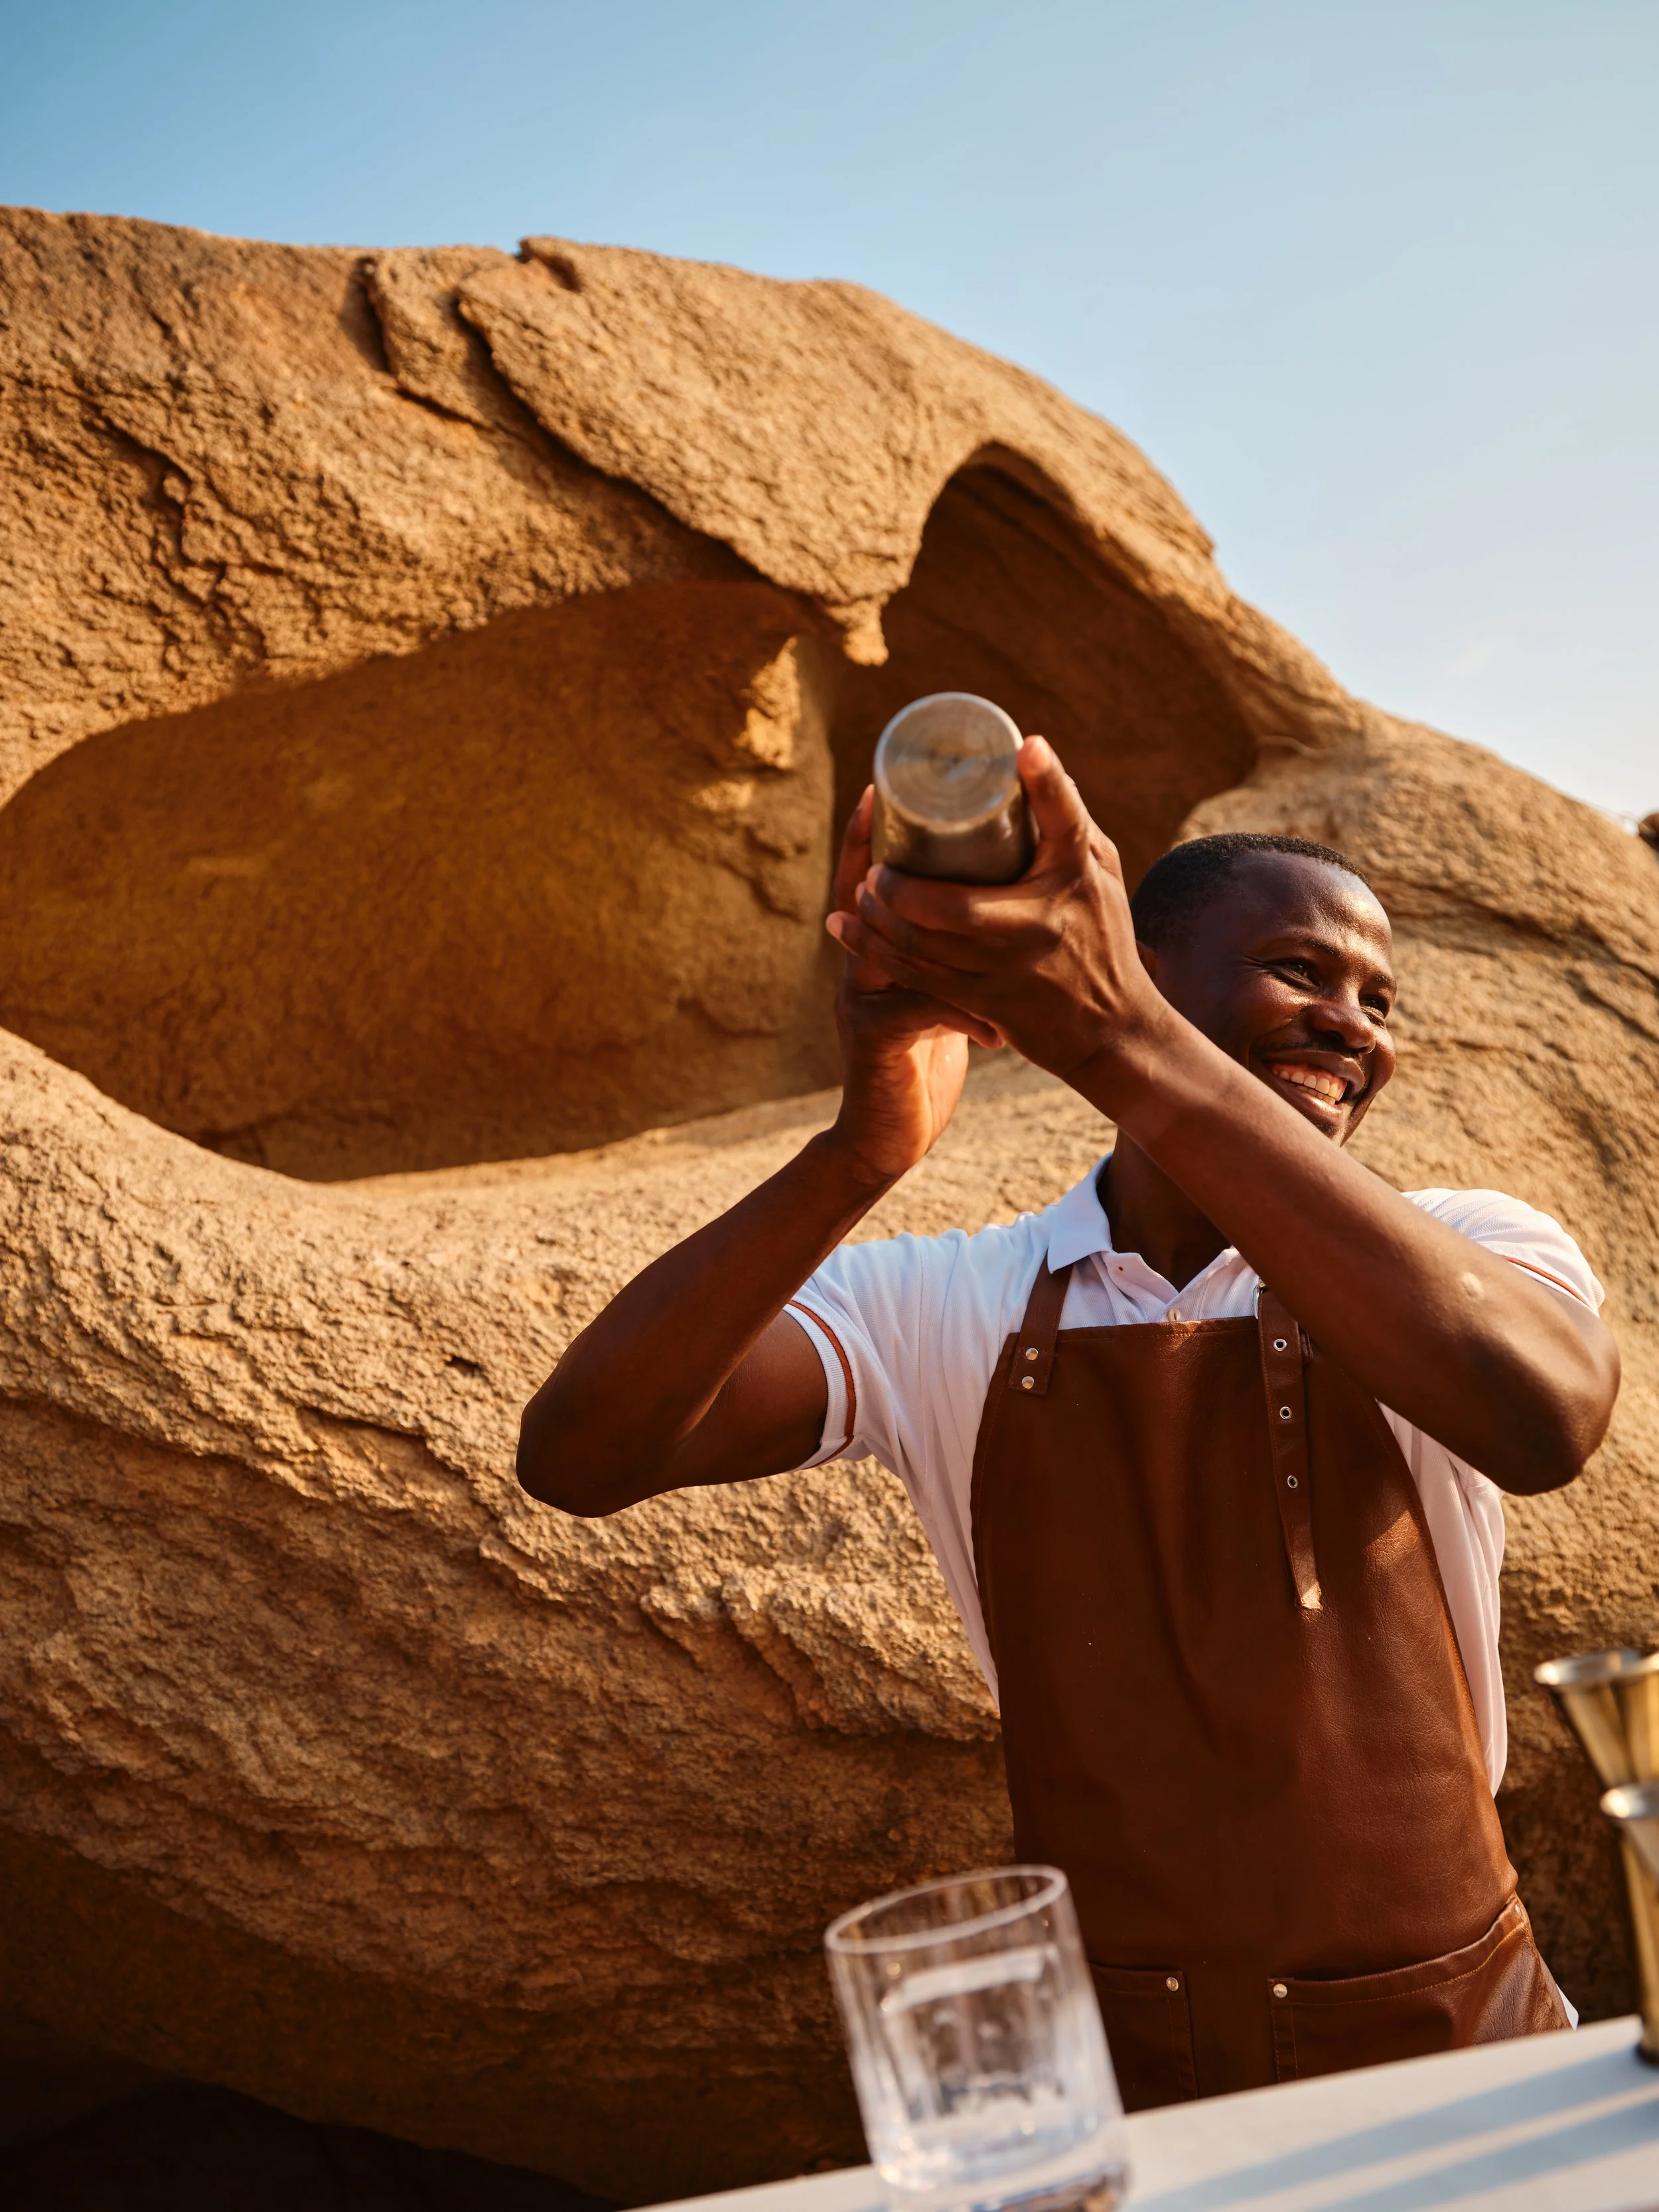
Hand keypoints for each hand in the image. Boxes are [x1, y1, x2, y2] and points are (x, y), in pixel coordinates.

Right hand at [823, 786, 1003, 1187]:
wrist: (888, 1136)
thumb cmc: (923, 1062)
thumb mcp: (935, 996)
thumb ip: (948, 955)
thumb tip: (989, 907)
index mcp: (874, 950)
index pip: (864, 878)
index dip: (865, 835)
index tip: (878, 789)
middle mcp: (859, 964)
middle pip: (869, 895)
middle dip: (899, 858)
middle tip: (941, 822)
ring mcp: (862, 998)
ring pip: (900, 943)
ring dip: (949, 929)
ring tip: (997, 921)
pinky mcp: (878, 1037)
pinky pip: (926, 1005)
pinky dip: (967, 1014)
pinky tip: (997, 1031)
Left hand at [826, 738, 1163, 1084]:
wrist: (1113, 1031)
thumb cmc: (1103, 938)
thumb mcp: (1099, 873)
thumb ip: (1066, 821)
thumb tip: (1027, 752)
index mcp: (1075, 881)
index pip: (1063, 822)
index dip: (1046, 782)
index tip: (1025, 746)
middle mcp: (1041, 926)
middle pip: (954, 907)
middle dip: (899, 888)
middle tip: (876, 869)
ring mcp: (1009, 972)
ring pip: (924, 947)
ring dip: (879, 920)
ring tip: (861, 892)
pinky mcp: (986, 1004)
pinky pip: (917, 978)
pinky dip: (874, 951)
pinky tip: (845, 928)